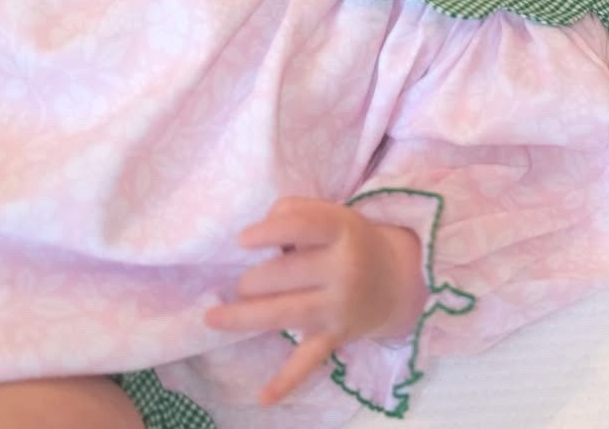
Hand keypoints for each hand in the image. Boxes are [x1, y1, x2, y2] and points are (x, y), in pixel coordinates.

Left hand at [205, 197, 425, 406]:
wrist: (394, 280)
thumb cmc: (350, 241)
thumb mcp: (333, 214)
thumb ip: (296, 212)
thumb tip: (258, 234)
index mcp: (343, 230)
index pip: (302, 226)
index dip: (268, 232)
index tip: (241, 240)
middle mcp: (344, 269)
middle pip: (285, 273)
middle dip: (253, 278)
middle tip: (244, 282)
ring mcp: (339, 307)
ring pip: (285, 313)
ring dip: (245, 316)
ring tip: (214, 316)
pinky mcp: (335, 338)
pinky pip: (309, 361)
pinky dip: (286, 381)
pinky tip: (263, 398)